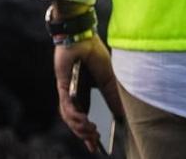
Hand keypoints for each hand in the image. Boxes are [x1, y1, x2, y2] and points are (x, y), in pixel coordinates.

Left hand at [53, 36, 120, 152]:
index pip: (89, 117)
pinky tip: (82, 120)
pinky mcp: (63, 88)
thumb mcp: (110, 79)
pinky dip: (74, 116)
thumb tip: (122, 115)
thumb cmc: (94, 54)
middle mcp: (78, 96)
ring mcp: (69, 93)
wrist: (82, 38)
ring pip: (70, 118)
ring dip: (80, 128)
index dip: (91, 133)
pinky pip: (66, 107)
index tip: (97, 146)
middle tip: (94, 144)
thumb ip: (113, 96)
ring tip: (90, 132)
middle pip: (78, 122)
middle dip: (85, 136)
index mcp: (89, 94)